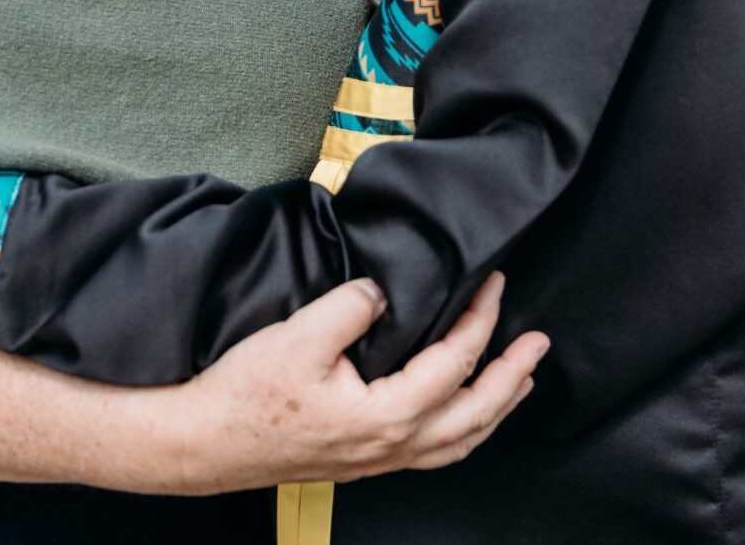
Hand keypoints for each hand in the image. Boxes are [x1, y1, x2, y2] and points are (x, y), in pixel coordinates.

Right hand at [161, 271, 547, 492]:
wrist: (206, 442)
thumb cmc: (246, 395)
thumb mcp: (299, 336)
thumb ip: (351, 306)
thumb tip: (384, 290)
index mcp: (385, 415)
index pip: (454, 363)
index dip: (480, 319)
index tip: (495, 283)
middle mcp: (391, 446)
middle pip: (475, 415)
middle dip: (512, 376)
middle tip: (539, 344)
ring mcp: (378, 459)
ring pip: (458, 441)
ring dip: (495, 408)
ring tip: (518, 383)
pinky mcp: (362, 459)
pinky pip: (434, 451)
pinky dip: (463, 431)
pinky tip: (459, 416)